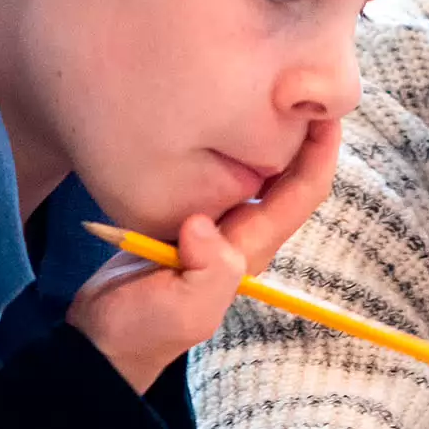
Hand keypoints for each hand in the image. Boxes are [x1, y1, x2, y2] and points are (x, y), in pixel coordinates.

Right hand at [70, 117, 342, 393]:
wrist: (102, 341)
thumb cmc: (141, 330)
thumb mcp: (180, 309)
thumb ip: (206, 272)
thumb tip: (206, 226)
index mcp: (249, 251)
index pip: (301, 196)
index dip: (320, 155)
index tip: (326, 114)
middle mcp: (241, 238)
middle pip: (288, 180)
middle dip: (303, 138)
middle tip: (302, 87)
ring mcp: (214, 231)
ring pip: (254, 176)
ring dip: (268, 140)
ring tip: (267, 95)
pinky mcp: (184, 224)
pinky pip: (216, 180)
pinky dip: (225, 150)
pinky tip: (216, 123)